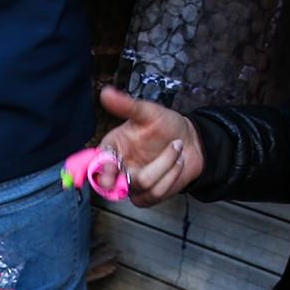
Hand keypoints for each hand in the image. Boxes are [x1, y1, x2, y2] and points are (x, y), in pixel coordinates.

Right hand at [97, 86, 203, 206]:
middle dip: (142, 169)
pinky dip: (171, 175)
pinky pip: (156, 193)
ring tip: (177, 148)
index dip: (103, 169)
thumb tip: (105, 92)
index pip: (99, 164)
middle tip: (159, 158)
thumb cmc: (165, 126)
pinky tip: (178, 163)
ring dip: (167, 164)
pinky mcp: (146, 197)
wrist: (190, 142)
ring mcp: (131, 186)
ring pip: (143, 184)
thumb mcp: (148, 112)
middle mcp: (117, 170)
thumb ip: (126, 106)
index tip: (112, 169)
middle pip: (117, 182)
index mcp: (111, 149)